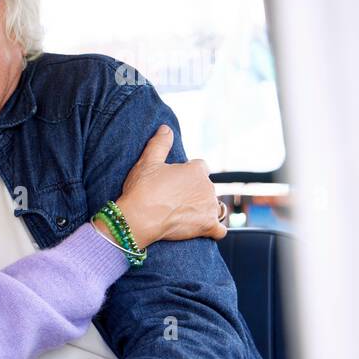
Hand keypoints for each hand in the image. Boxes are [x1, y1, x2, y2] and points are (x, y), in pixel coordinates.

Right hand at [109, 124, 225, 248]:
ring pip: (215, 207)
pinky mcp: (208, 226)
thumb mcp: (147, 162)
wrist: (138, 218)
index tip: (174, 182)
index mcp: (196, 170)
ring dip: (205, 210)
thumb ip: (159, 144)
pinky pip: (220, 230)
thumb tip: (166, 128)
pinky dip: (214, 230)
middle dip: (195, 192)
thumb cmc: (142, 189)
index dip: (187, 174)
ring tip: (186, 215)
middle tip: (173, 200)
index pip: (200, 168)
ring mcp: (209, 207)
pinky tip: (206, 230)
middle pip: (206, 188)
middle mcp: (207, 187)